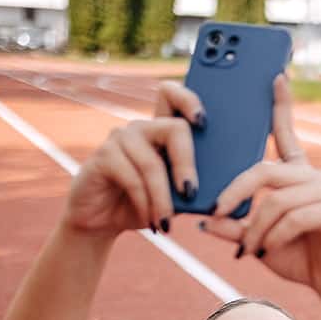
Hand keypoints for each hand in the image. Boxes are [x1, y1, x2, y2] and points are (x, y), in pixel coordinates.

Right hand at [60, 82, 210, 239]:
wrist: (102, 222)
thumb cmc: (143, 207)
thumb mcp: (173, 199)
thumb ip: (191, 188)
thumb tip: (219, 192)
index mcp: (161, 132)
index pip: (172, 95)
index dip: (189, 101)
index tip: (202, 122)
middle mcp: (142, 129)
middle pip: (175, 128)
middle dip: (187, 164)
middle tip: (191, 194)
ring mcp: (121, 138)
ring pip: (153, 164)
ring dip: (163, 199)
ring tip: (167, 223)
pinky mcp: (104, 155)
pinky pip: (133, 179)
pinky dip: (145, 205)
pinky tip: (152, 223)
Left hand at [199, 75, 320, 298]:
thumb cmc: (296, 257)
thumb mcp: (258, 242)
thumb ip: (235, 228)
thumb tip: (204, 221)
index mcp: (297, 175)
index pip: (286, 134)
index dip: (280, 106)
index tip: (275, 76)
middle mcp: (314, 176)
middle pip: (264, 171)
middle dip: (235, 193)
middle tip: (217, 213)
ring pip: (276, 201)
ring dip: (255, 228)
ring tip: (248, 250)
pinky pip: (293, 218)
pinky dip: (274, 237)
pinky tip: (267, 251)